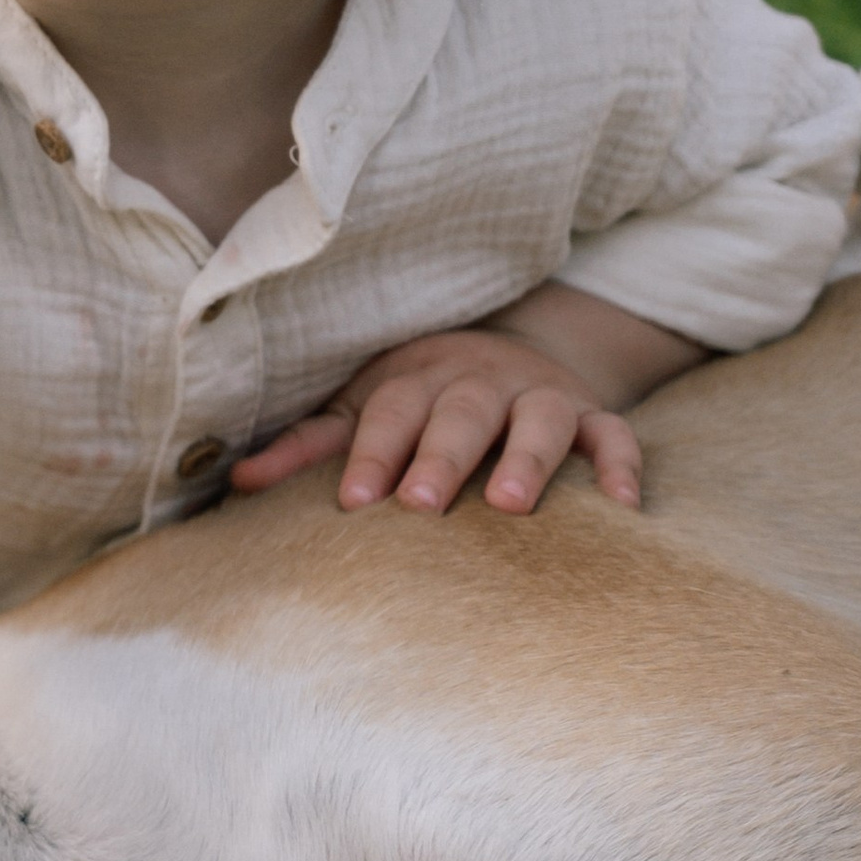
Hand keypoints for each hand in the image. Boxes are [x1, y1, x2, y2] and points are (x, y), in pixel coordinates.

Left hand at [231, 327, 641, 516]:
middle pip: (461, 413)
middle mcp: (480, 383)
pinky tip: (623, 509)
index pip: (391, 411)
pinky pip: (617, 436)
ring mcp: (540, 397)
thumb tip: (237, 482)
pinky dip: (622, 467)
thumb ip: (309, 447)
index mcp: (417, 380)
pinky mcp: (593, 416)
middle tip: (420, 506)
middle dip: (440, 456)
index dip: (373, 453)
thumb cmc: (419, 399)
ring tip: (510, 506)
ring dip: (527, 459)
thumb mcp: (363, 410)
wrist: (508, 351)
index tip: (354, 500)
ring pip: (541, 420)